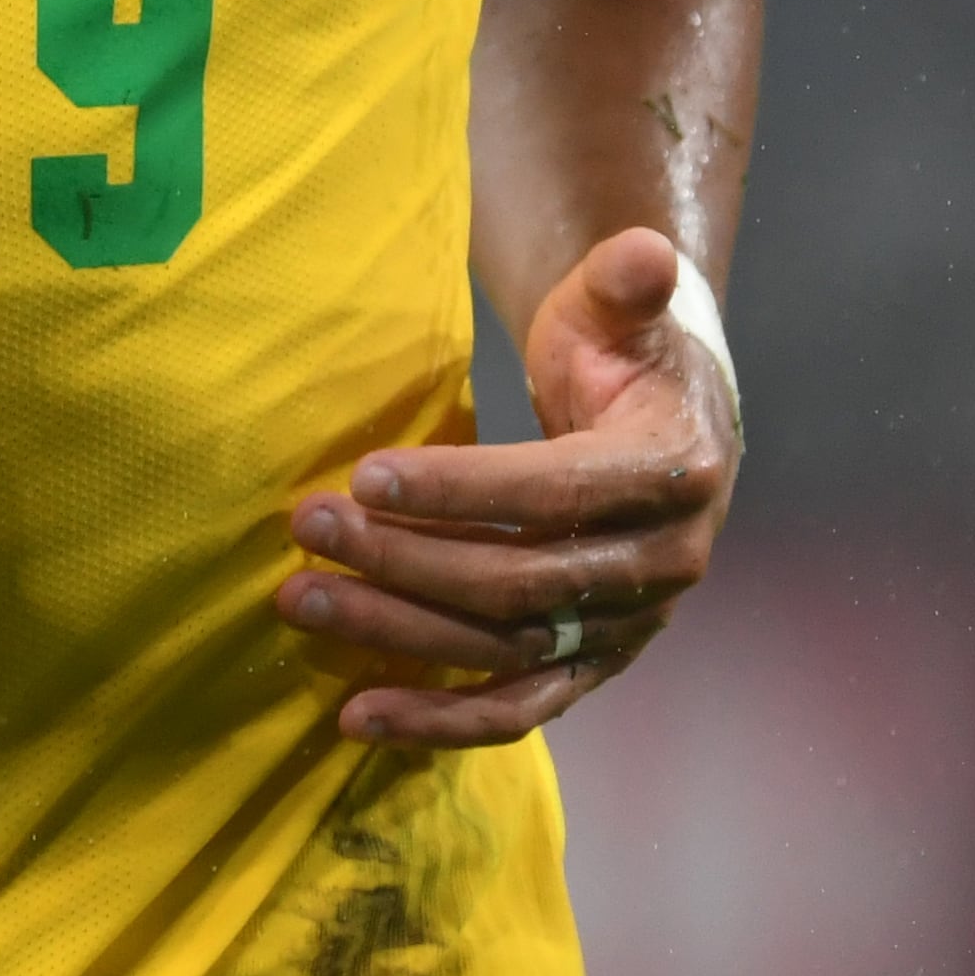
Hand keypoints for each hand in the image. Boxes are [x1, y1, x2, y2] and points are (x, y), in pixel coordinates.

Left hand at [271, 226, 739, 745]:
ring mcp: (626, 627)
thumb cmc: (628, 354)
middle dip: (403, 560)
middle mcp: (659, 566)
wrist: (673, 426)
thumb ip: (627, 283)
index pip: (555, 493)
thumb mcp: (624, 309)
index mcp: (673, 475)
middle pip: (517, 580)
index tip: (366, 475)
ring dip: (398, 635)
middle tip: (307, 526)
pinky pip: (517, 707)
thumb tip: (646, 252)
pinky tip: (355, 717)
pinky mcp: (592, 664)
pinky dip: (440, 723)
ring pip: (504, 650)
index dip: (462, 489)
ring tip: (301, 601)